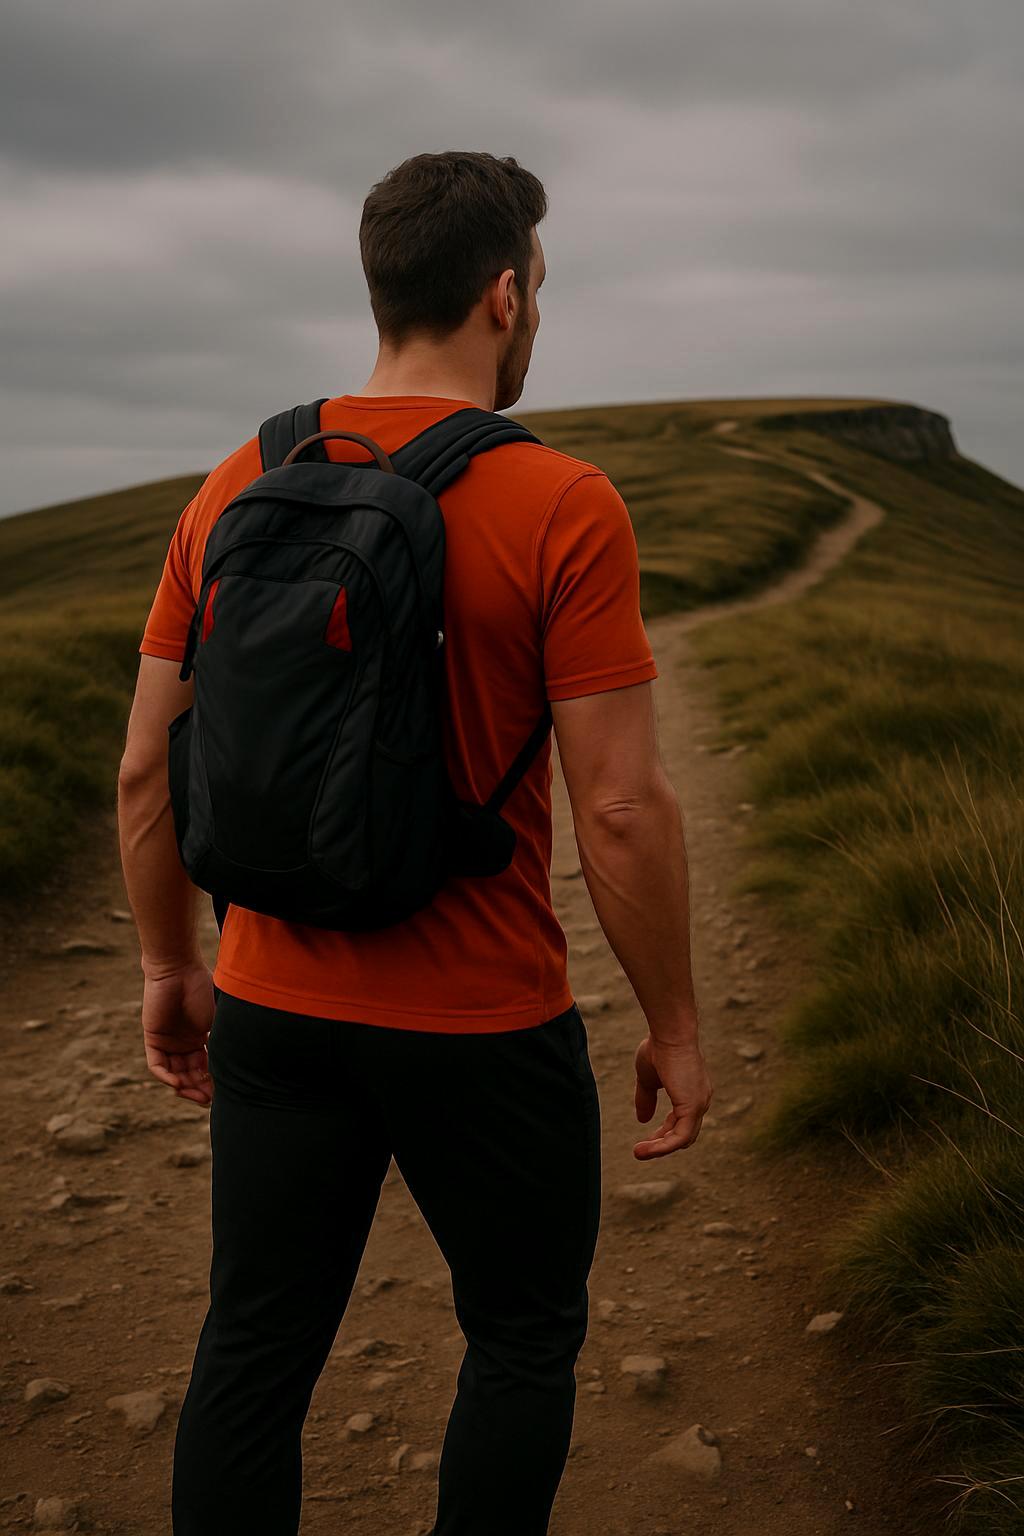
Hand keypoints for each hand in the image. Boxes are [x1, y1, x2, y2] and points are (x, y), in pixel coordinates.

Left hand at [141, 959, 215, 1106]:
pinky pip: (157, 1065)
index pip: (206, 1067)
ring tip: (196, 1095)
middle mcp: (184, 1042)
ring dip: (184, 1087)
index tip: (223, 1092)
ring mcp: (168, 1041)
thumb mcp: (219, 1020)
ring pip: (174, 1073)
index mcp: (202, 1036)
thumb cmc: (203, 989)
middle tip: (208, 1100)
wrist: (179, 970)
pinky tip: (178, 1083)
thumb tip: (242, 1066)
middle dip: (199, 1089)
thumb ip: (224, 1042)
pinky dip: (166, 1076)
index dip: (213, 1081)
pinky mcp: (153, 1039)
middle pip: (190, 1074)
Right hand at [633, 1032, 712, 1158]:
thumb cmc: (659, 1049)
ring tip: (638, 1153)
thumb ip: (646, 1099)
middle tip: (642, 1149)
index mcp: (693, 1093)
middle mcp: (701, 1101)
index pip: (682, 1122)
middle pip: (685, 1134)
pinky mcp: (693, 1108)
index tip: (647, 1140)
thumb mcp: (648, 1079)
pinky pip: (679, 1138)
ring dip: (659, 1149)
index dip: (664, 1133)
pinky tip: (643, 1149)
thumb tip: (642, 1120)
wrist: (669, 1034)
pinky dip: (662, 1147)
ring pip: (682, 1140)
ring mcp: (699, 1105)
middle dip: (663, 1143)